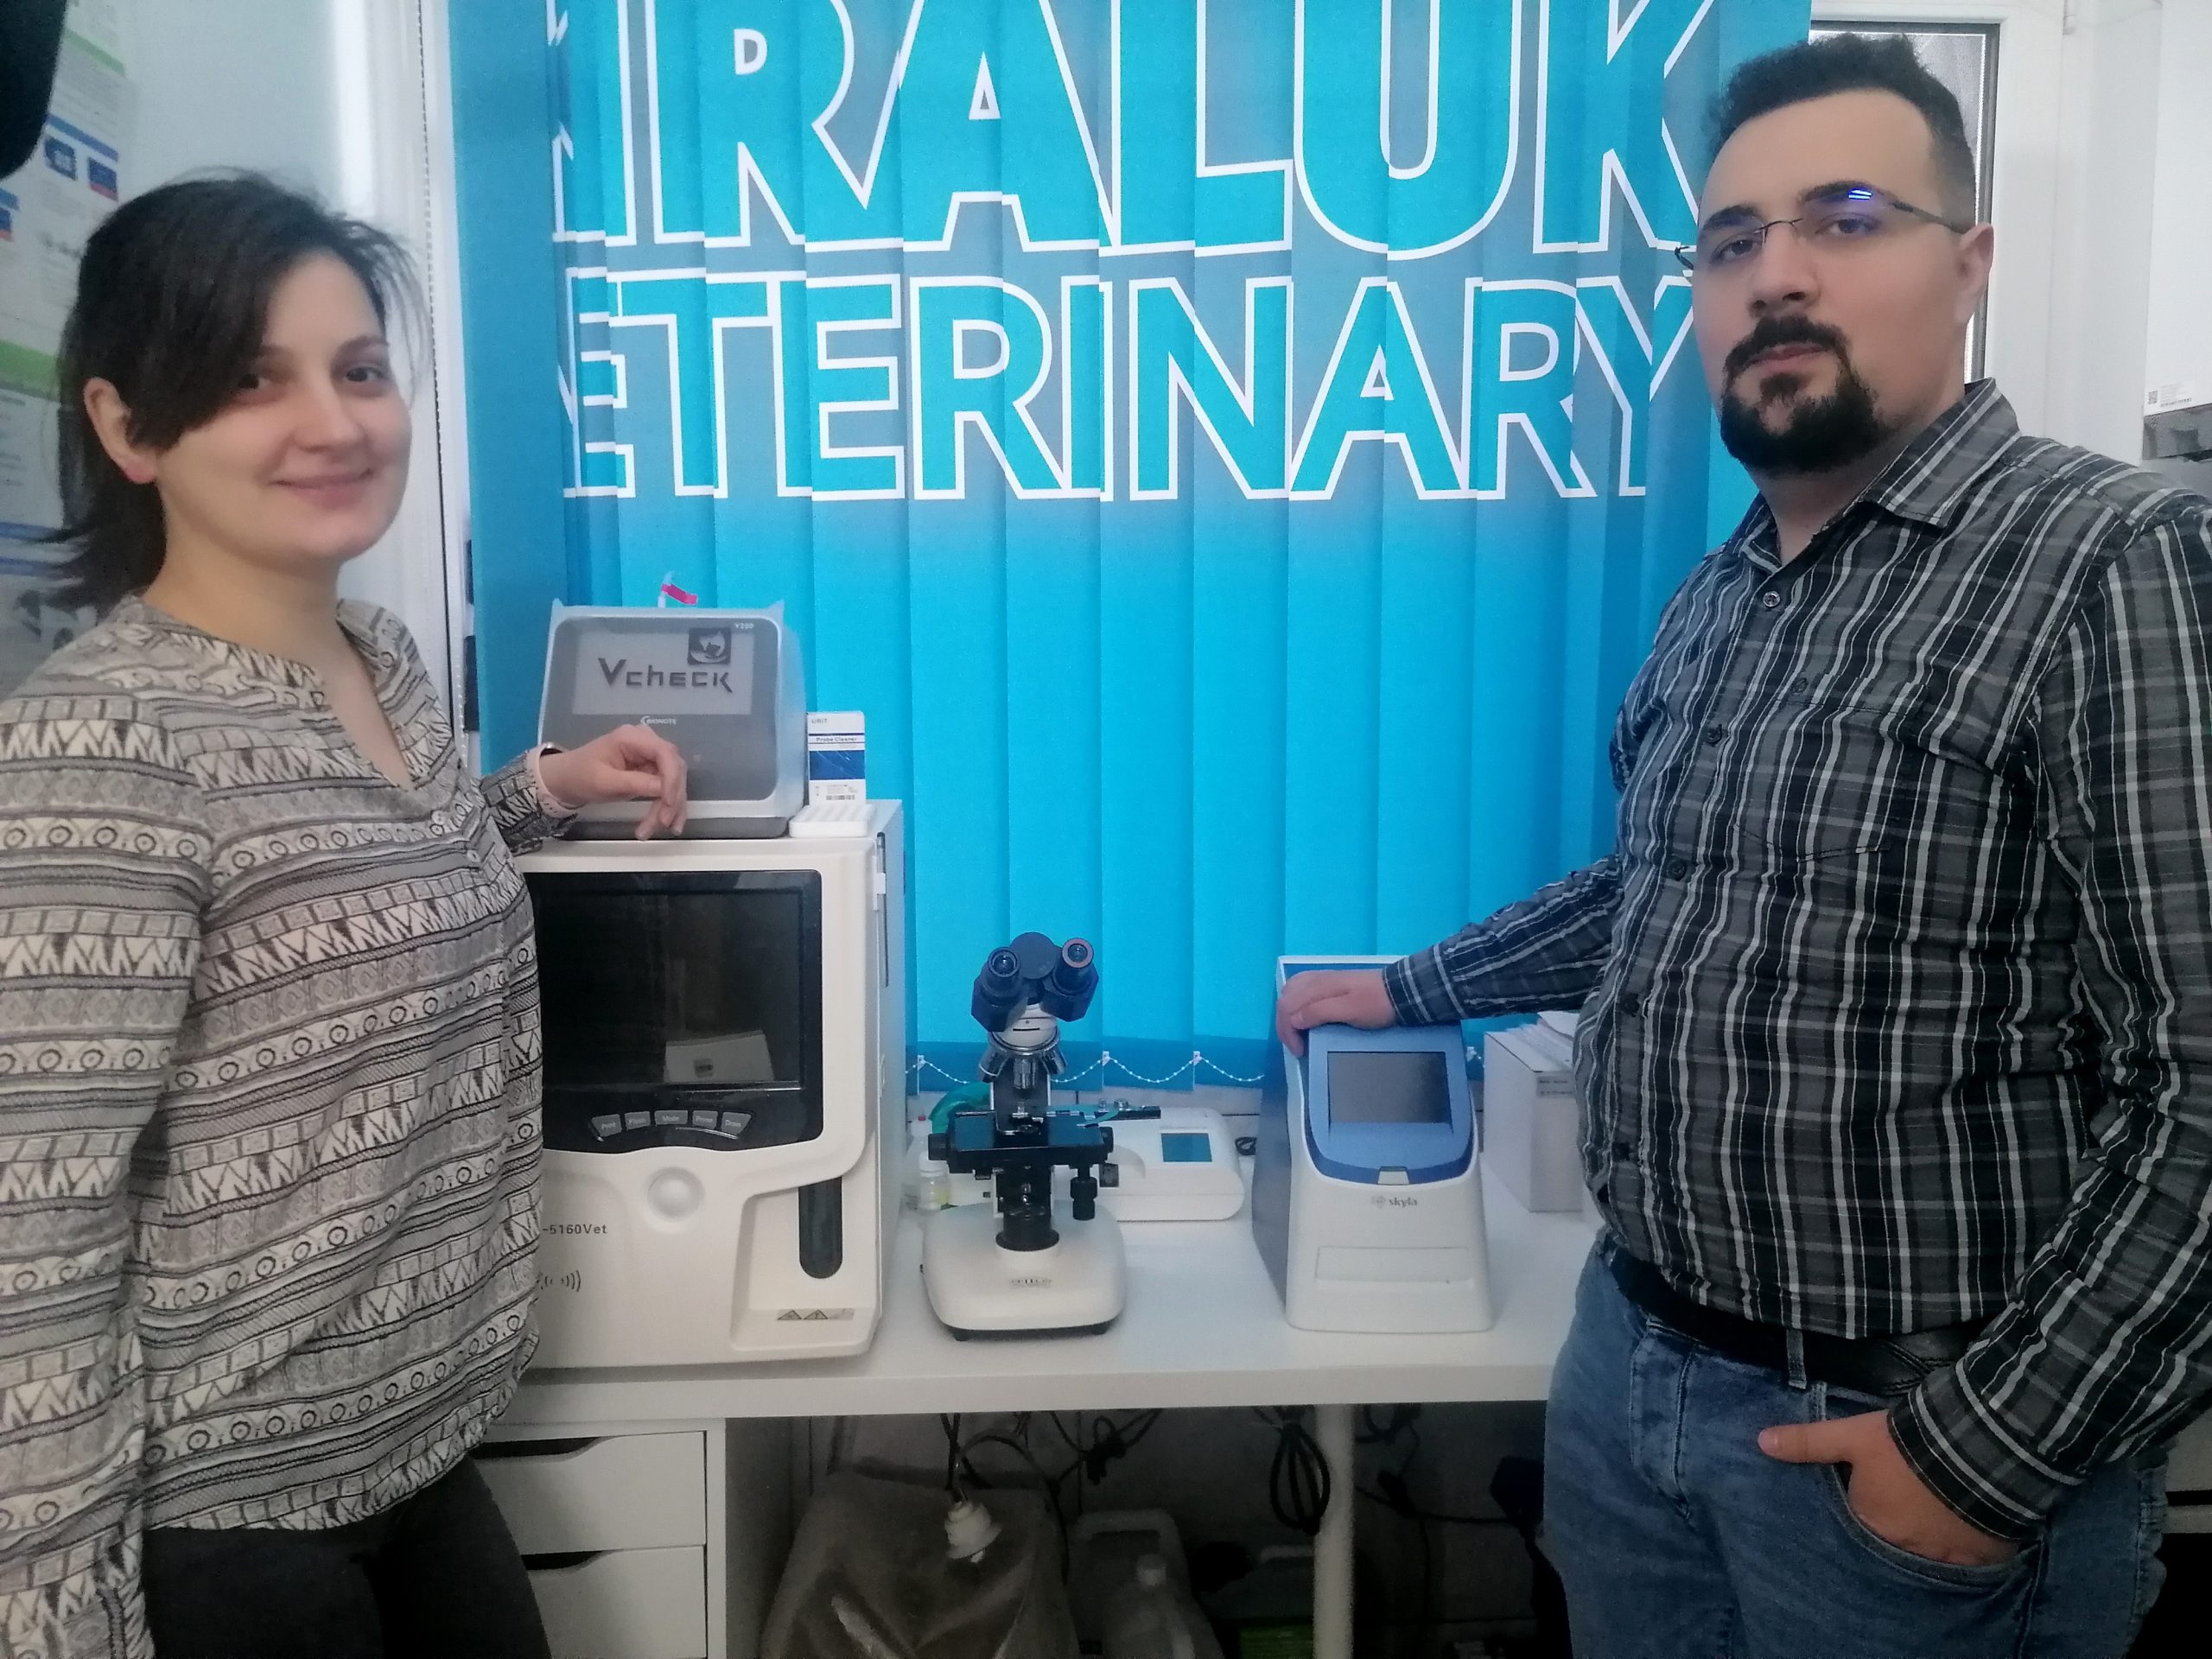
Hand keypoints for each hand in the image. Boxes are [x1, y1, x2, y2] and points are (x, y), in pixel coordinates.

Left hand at [540, 726, 688, 839]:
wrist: (566, 779)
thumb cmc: (580, 776)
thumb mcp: (604, 782)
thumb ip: (636, 783)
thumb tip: (665, 790)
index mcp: (632, 737)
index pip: (665, 753)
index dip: (672, 778)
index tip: (667, 803)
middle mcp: (646, 743)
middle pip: (674, 768)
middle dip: (672, 797)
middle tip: (663, 823)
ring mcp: (650, 757)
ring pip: (674, 781)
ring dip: (671, 807)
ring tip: (663, 829)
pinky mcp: (651, 771)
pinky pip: (667, 789)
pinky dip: (667, 807)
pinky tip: (666, 824)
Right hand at [1273, 969, 1395, 1055]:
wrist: (1398, 990)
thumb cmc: (1374, 1004)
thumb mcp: (1350, 1011)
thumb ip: (1319, 1013)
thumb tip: (1294, 1020)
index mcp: (1318, 987)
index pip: (1288, 1008)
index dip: (1288, 1032)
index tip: (1300, 1052)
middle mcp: (1314, 979)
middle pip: (1285, 1000)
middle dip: (1284, 1025)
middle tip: (1296, 1047)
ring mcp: (1320, 978)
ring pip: (1289, 992)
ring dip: (1287, 1013)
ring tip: (1295, 1032)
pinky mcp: (1326, 980)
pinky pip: (1299, 988)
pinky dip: (1293, 1002)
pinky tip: (1300, 1013)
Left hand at [1759, 1407, 2018, 1566]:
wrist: (1974, 1450)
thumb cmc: (1903, 1446)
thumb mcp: (1852, 1437)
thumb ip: (1808, 1443)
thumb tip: (1761, 1442)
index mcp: (1869, 1524)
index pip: (1859, 1524)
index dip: (1867, 1509)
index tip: (1874, 1498)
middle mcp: (1902, 1550)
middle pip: (1894, 1541)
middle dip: (1897, 1528)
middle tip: (1907, 1506)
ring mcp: (1943, 1558)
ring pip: (1930, 1551)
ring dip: (1930, 1537)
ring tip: (1936, 1514)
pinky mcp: (1980, 1558)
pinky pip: (1968, 1558)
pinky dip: (1964, 1545)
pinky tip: (1966, 1527)